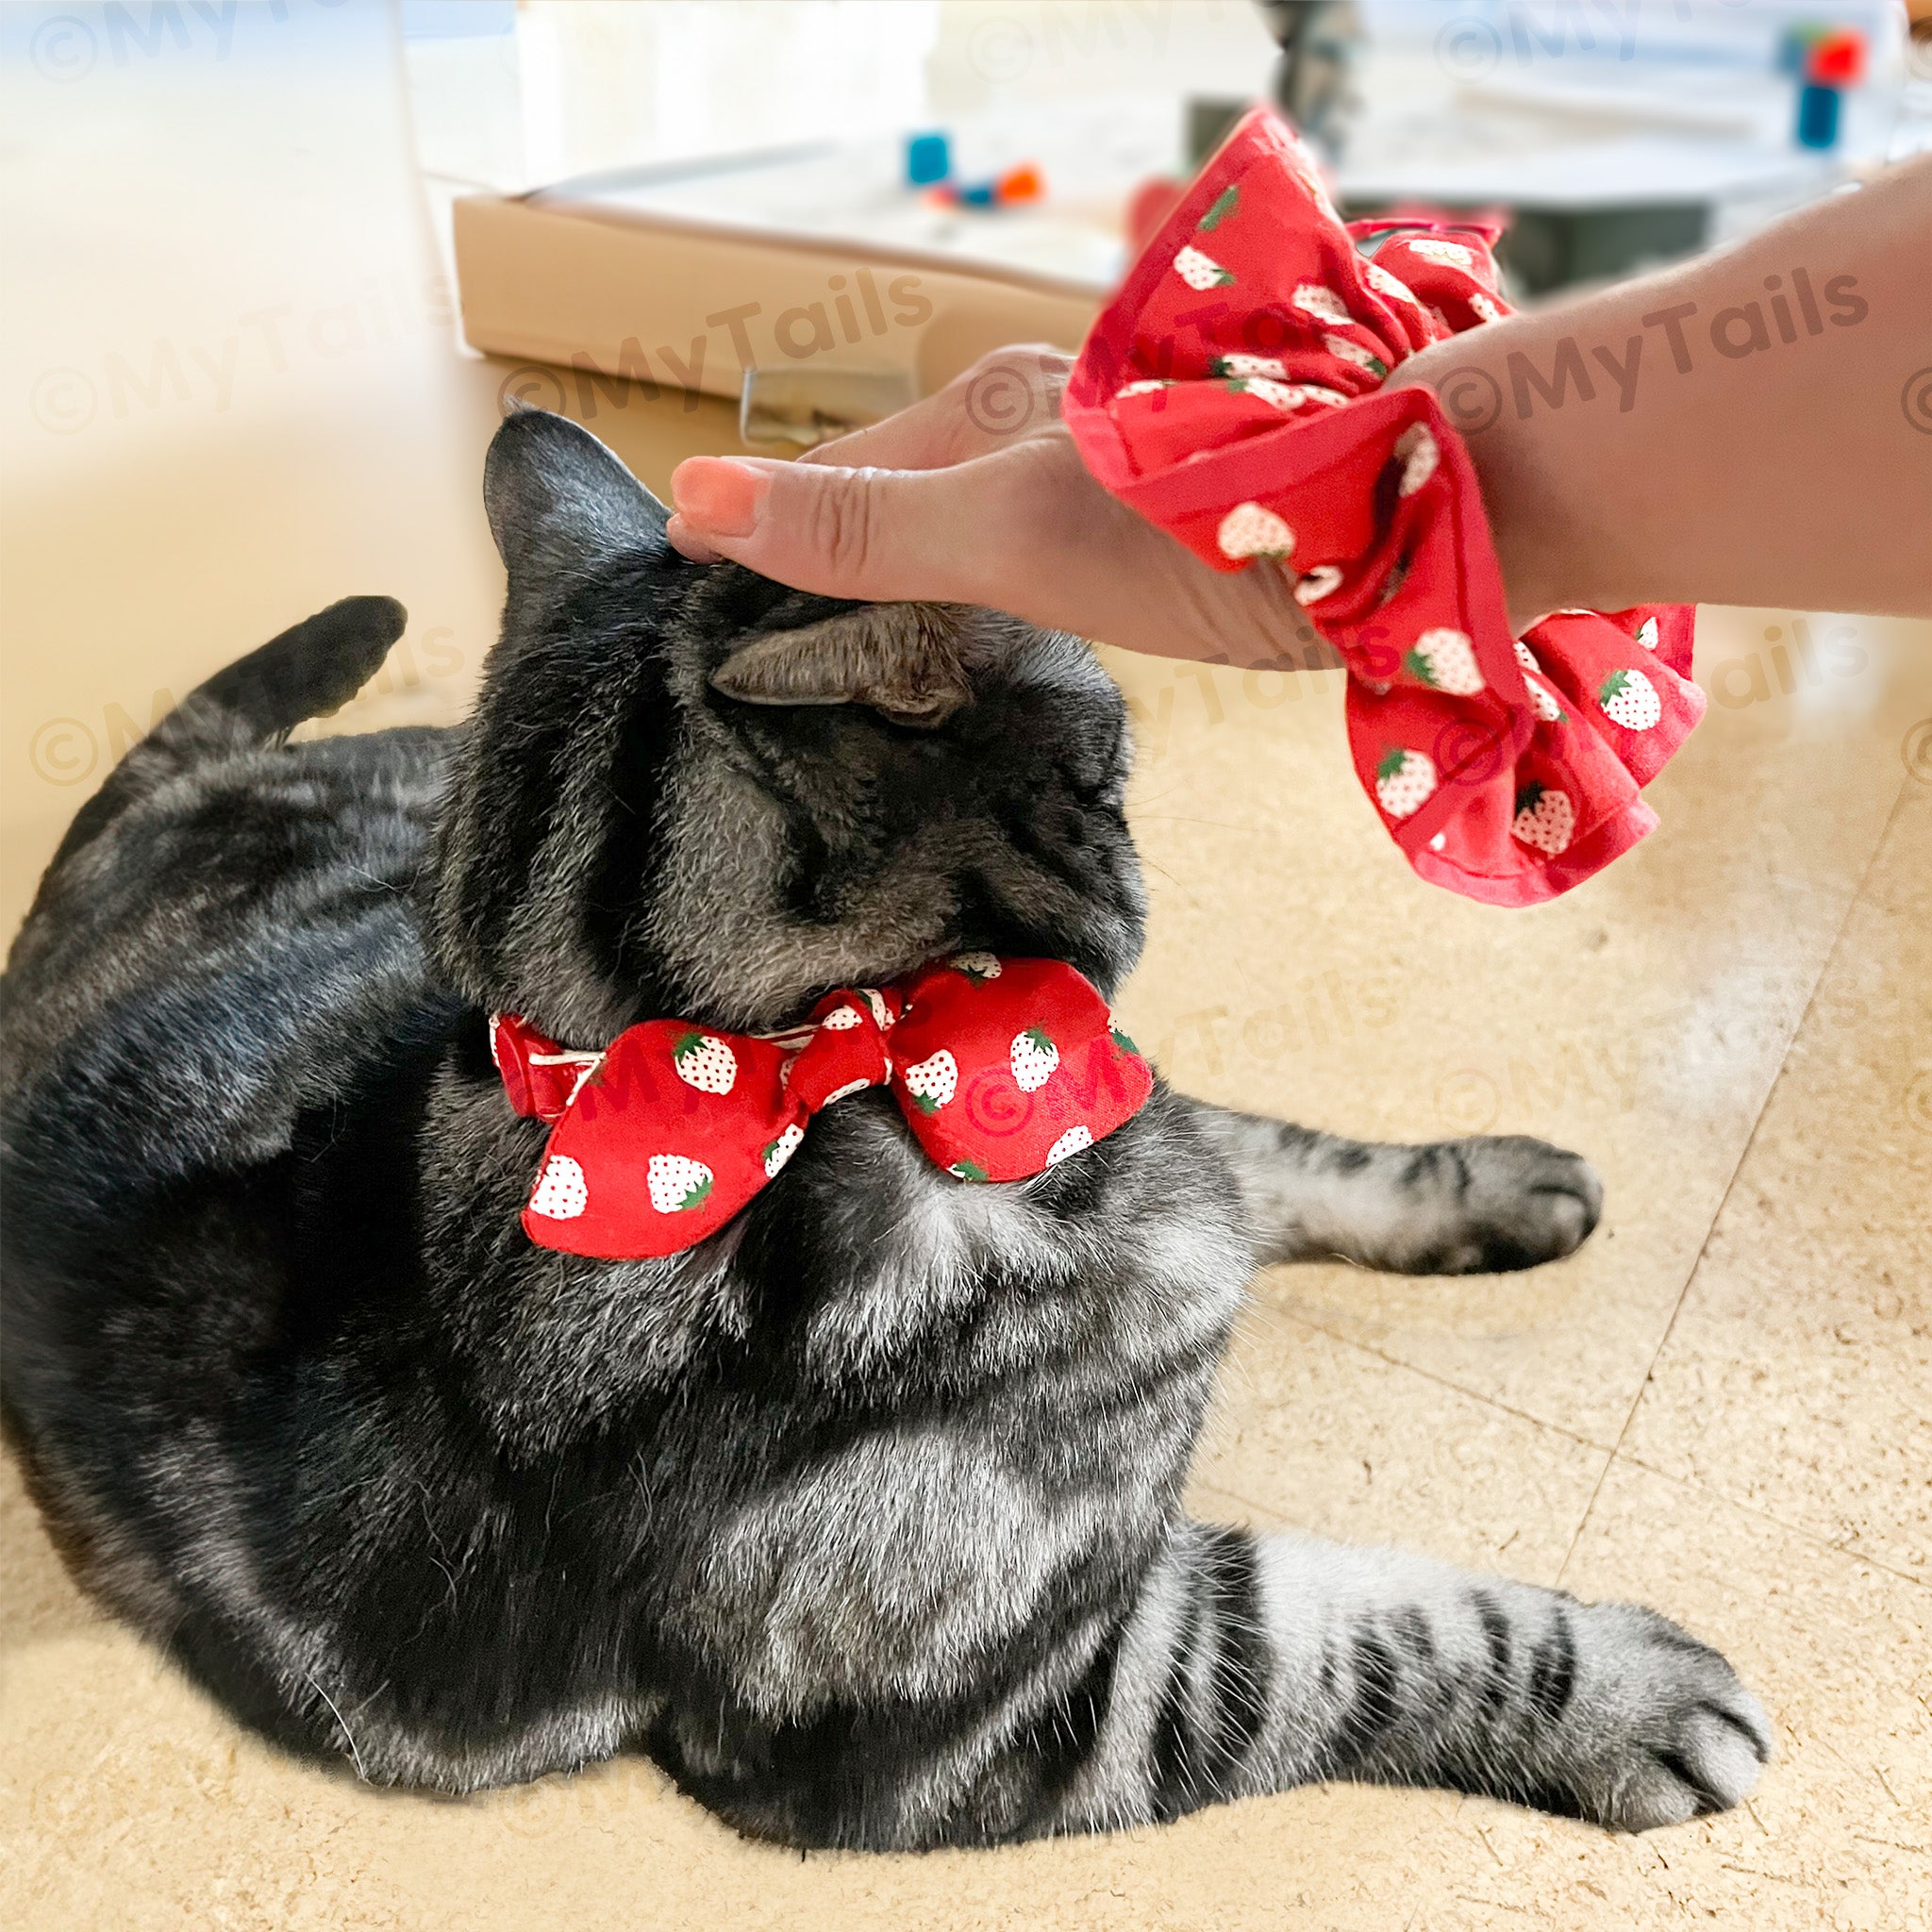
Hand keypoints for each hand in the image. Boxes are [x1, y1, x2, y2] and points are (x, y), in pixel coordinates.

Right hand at [666, 348, 1313, 668]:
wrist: (1417, 502)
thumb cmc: (1208, 520)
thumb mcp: (1010, 533)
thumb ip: (868, 525)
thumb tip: (702, 497)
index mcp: (993, 412)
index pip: (843, 472)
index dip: (762, 511)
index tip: (686, 541)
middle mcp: (1052, 414)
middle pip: (916, 473)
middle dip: (845, 515)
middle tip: (777, 577)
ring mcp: (1120, 449)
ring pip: (993, 486)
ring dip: (932, 520)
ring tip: (882, 571)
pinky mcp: (1185, 493)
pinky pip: (1068, 511)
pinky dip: (1020, 528)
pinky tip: (1028, 549)